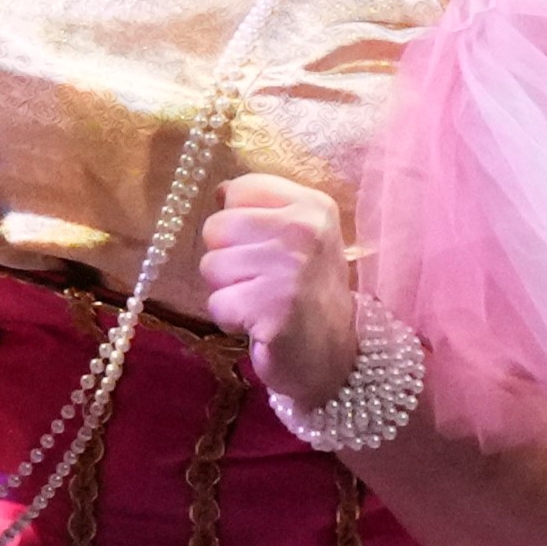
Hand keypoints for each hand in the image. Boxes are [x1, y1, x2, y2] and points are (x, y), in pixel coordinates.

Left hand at [192, 169, 360, 424]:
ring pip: (211, 266)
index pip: (240, 189)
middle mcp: (304, 230)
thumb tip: (220, 191)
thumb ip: (262, 211)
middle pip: (217, 227)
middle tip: (260, 282)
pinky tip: (259, 324)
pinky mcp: (274, 307)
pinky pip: (218, 303)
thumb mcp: (298, 239)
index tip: (262, 247)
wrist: (335, 357)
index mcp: (312, 206)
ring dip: (228, 291)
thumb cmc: (306, 294)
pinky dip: (230, 320)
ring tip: (260, 302)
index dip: (237, 222)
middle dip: (226, 259)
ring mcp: (291, 268)